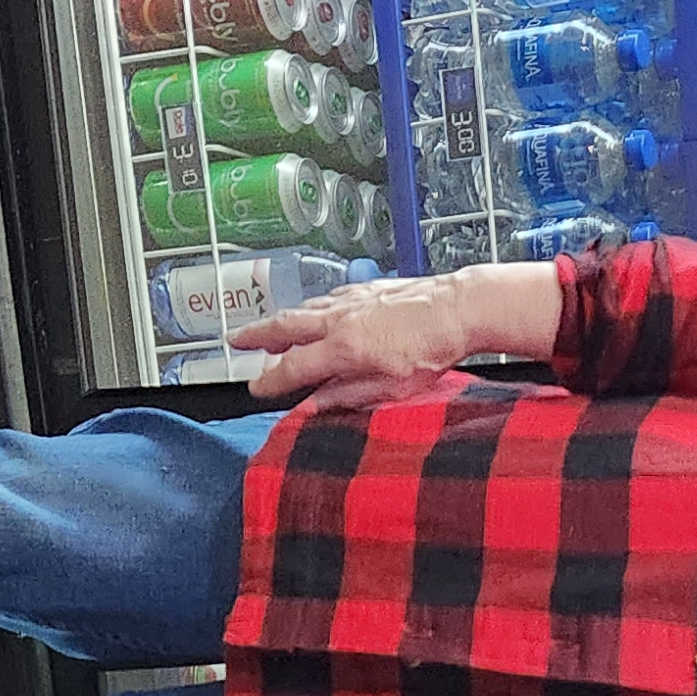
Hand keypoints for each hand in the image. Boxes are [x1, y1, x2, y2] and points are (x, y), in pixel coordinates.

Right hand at [235, 263, 560, 401]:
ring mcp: (353, 300)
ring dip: (283, 320)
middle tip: (237, 340)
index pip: (294, 367)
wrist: (459, 308)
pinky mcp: (367, 289)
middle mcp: (341, 320)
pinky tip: (314, 312)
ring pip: (306, 308)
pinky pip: (328, 298)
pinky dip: (313, 307)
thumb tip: (313, 406)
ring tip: (269, 330)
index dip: (271, 380)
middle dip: (258, 335)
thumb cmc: (433, 351)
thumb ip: (349, 396)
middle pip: (286, 326)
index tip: (254, 388)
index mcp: (345, 349)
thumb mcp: (392, 388)